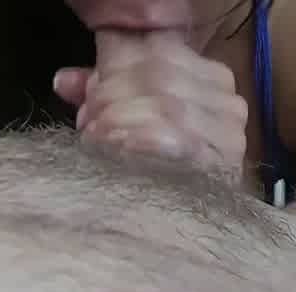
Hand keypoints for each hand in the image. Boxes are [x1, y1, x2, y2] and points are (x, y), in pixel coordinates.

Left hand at [53, 30, 247, 184]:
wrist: (184, 236)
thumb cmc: (158, 173)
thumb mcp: (134, 121)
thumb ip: (104, 96)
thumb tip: (64, 81)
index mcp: (216, 81)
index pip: (160, 50)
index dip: (115, 66)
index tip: (90, 95)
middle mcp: (231, 105)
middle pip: (159, 74)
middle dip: (112, 94)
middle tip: (87, 121)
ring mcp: (230, 137)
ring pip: (164, 103)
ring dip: (118, 117)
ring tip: (95, 137)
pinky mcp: (219, 165)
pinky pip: (171, 136)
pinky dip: (133, 138)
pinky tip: (111, 148)